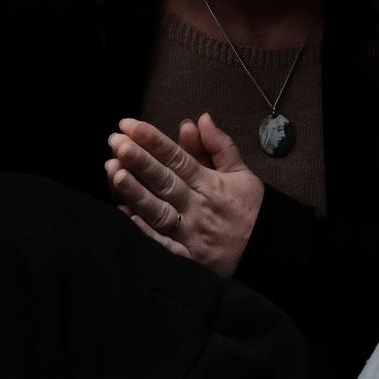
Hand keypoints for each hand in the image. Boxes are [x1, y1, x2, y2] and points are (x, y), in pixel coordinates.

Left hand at [107, 115, 265, 277]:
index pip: (178, 158)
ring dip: (135, 191)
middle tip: (115, 141)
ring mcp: (189, 234)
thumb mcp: (241, 172)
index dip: (153, 140)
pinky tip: (123, 214)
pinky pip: (160, 244)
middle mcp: (197, 207)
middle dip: (139, 160)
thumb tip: (199, 120)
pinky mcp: (184, 258)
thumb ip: (219, 145)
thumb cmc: (250, 209)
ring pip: (158, 210)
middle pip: (164, 181)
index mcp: (211, 184)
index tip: (129, 125)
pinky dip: (143, 231)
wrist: (265, 252)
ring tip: (113, 171)